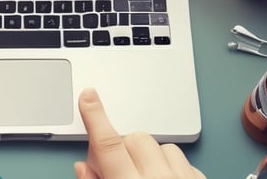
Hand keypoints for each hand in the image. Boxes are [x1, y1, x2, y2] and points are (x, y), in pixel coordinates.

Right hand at [75, 88, 205, 178]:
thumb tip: (83, 166)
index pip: (108, 145)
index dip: (95, 117)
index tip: (88, 96)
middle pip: (134, 139)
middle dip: (124, 150)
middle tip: (120, 170)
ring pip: (160, 145)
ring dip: (150, 157)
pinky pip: (183, 158)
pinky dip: (171, 166)